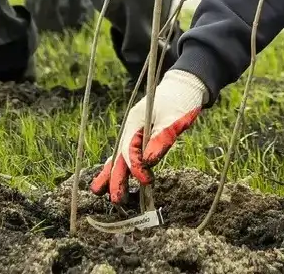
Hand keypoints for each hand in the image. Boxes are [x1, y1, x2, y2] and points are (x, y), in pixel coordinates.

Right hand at [89, 69, 208, 204]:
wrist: (184, 86)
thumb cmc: (180, 99)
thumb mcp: (174, 118)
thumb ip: (161, 138)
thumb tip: (148, 161)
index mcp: (135, 121)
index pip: (129, 150)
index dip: (136, 167)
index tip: (147, 180)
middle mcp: (131, 128)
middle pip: (119, 155)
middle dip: (115, 177)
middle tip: (115, 199)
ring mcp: (135, 132)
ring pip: (120, 155)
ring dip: (112, 173)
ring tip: (99, 190)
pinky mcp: (142, 136)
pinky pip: (128, 153)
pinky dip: (121, 165)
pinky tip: (115, 177)